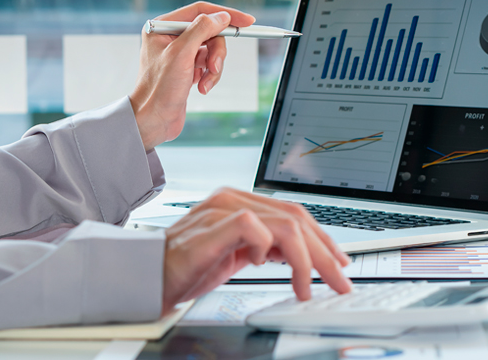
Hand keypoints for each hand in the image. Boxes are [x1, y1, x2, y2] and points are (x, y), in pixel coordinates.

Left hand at [129, 2, 254, 149]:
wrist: (153, 120)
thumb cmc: (159, 89)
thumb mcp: (181, 53)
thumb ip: (202, 29)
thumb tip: (222, 17)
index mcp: (162, 27)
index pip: (200, 11)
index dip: (225, 15)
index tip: (246, 21)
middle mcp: (170, 37)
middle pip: (209, 32)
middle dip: (216, 51)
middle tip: (215, 66)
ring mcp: (179, 54)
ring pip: (211, 50)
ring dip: (214, 67)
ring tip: (206, 82)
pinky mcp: (186, 69)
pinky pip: (208, 65)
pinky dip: (210, 76)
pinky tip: (202, 87)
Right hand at [161, 189, 352, 314]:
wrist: (148, 275)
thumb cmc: (188, 266)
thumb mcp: (237, 255)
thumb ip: (266, 247)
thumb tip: (303, 256)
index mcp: (242, 203)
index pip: (294, 213)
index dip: (322, 239)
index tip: (339, 262)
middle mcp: (234, 199)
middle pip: (296, 218)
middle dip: (324, 253)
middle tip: (339, 280)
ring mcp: (222, 209)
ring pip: (284, 224)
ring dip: (305, 260)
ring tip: (306, 287)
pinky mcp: (212, 225)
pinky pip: (253, 227)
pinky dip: (266, 247)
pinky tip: (261, 265)